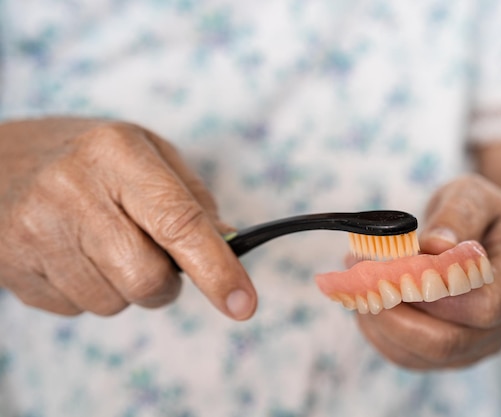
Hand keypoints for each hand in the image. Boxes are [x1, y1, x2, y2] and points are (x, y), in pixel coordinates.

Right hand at [0, 118, 255, 318]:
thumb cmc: (88, 157)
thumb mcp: (146, 153)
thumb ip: (191, 200)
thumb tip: (229, 247)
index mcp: (117, 153)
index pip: (177, 222)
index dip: (216, 269)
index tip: (243, 305)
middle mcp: (73, 190)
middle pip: (147, 278)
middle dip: (165, 284)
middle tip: (156, 259)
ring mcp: (35, 230)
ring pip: (112, 304)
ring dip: (123, 287)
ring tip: (101, 245)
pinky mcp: (12, 266)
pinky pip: (76, 310)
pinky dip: (88, 291)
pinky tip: (71, 254)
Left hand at [355, 174, 500, 368]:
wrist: (488, 239)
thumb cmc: (480, 214)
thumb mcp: (473, 194)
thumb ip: (459, 214)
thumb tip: (435, 244)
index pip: (484, 305)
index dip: (434, 291)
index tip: (394, 264)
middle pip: (449, 341)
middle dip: (395, 312)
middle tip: (360, 279)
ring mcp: (482, 342)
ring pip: (424, 356)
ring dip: (381, 322)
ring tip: (357, 286)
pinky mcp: (454, 353)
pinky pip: (411, 357)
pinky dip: (380, 333)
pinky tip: (365, 303)